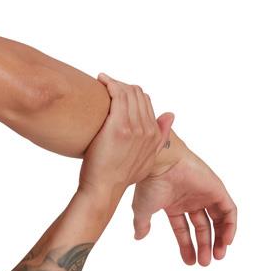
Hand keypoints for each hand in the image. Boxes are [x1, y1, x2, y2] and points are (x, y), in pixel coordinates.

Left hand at [78, 73, 175, 201]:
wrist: (103, 190)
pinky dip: (110, 84)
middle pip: (138, 95)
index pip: (146, 102)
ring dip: (115, 82)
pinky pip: (118, 95)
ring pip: (129, 93)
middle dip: (123, 86)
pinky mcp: (119, 127)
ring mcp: (134, 128)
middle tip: (107, 84)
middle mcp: (148, 130)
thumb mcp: (145, 160)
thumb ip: (160, 137)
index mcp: (155, 136)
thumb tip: (169, 114)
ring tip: (102, 81)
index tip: (116, 92)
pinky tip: (101, 81)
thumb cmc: (117, 177)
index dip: (131, 94)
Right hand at [130, 146, 237, 264]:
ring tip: (217, 256)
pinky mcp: (217, 189)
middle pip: (202, 227)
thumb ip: (142, 224)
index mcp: (173, 204)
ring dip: (219, 238)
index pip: (183, 229)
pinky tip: (227, 241)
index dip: (187, 246)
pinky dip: (230, 225)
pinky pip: (229, 210)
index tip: (189, 262)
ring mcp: (204, 194)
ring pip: (217, 220)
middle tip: (205, 263)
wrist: (161, 162)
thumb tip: (138, 237)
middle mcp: (190, 200)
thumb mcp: (142, 210)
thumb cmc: (150, 183)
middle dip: (204, 245)